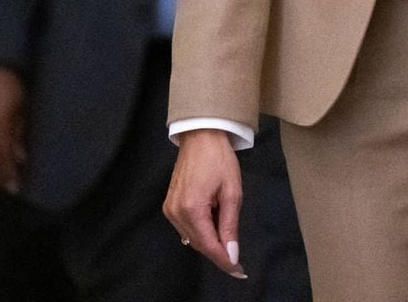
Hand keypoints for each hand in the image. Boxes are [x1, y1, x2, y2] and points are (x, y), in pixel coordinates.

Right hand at [163, 129, 246, 278]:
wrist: (201, 136)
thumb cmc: (220, 159)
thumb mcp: (232, 191)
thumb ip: (230, 225)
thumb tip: (232, 255)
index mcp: (192, 209)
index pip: (209, 246)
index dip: (225, 260)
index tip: (239, 271)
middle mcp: (176, 213)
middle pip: (200, 244)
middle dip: (219, 250)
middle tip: (237, 255)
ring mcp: (169, 210)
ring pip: (193, 237)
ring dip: (210, 238)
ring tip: (225, 225)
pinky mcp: (168, 205)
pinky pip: (186, 227)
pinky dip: (201, 228)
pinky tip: (213, 219)